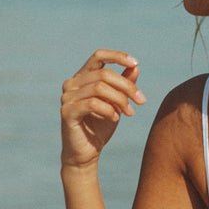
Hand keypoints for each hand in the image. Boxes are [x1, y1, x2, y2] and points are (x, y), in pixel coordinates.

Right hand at [61, 50, 145, 172]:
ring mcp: (67, 97)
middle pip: (104, 74)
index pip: (98, 56)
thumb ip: (124, 84)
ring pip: (100, 88)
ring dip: (120, 100)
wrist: (86, 153)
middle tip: (141, 100)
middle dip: (126, 86)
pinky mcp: (67, 112)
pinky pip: (92, 103)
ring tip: (130, 112)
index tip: (135, 63)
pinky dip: (109, 109)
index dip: (117, 56)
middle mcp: (72, 83)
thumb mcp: (117, 102)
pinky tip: (116, 118)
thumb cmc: (101, 126)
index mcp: (82, 77)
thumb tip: (135, 67)